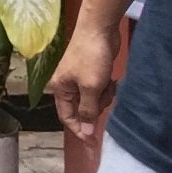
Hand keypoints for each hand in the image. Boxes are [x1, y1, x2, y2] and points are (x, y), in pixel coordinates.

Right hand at [51, 22, 118, 141]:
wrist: (99, 29)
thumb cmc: (91, 58)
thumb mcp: (90, 87)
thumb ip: (88, 111)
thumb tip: (87, 132)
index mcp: (60, 88)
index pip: (66, 117)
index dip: (79, 131)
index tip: (94, 143)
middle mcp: (67, 85)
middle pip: (81, 109)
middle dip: (96, 107)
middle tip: (105, 96)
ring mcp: (79, 78)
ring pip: (92, 99)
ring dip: (103, 96)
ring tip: (109, 84)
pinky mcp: (91, 72)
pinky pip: (98, 89)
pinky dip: (106, 88)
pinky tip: (112, 79)